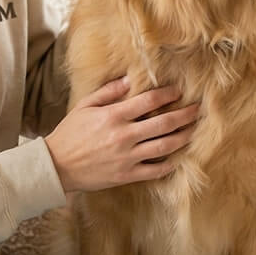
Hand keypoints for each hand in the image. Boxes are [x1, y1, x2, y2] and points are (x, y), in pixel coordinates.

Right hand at [44, 76, 198, 192]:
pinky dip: (169, 164)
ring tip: (194, 130)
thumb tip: (129, 80)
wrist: (57, 165)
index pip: (148, 101)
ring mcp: (127, 157)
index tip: (178, 91)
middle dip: (184, 115)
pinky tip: (178, 157)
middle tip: (198, 109)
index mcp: (113, 116)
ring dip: (183, 137)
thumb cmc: (70, 132)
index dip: (166, 94)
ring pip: (164, 146)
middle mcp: (123, 136)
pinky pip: (155, 170)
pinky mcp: (127, 175)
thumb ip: (108, 93)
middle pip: (163, 123)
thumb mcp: (85, 106)